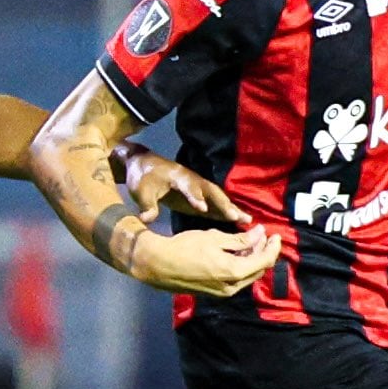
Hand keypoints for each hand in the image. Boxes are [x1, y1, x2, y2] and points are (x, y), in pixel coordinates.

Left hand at [121, 145, 249, 225]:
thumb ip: (146, 205)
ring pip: (217, 198)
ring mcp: (198, 188)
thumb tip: (146, 219)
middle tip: (236, 216)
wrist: (144, 166)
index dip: (195, 197)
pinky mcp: (199, 198)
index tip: (202, 209)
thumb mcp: (139, 190)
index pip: (188, 187)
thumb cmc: (142, 177)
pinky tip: (241, 222)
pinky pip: (215, 205)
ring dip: (231, 208)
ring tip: (247, 220)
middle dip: (223, 204)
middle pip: (210, 191)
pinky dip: (227, 213)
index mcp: (177, 177)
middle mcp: (192, 180)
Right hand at [129, 222, 281, 298]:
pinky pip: (235, 279)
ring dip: (252, 259)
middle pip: (258, 270)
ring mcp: (223, 292)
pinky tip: (236, 253)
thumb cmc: (185, 248)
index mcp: (234, 272)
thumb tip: (260, 234)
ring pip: (246, 275)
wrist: (158, 265)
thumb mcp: (215, 239)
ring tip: (250, 241)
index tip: (275, 234)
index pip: (264, 261)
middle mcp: (232, 286)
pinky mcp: (214, 292)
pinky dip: (240, 265)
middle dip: (264, 252)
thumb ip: (240, 239)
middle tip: (263, 235)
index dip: (273, 247)